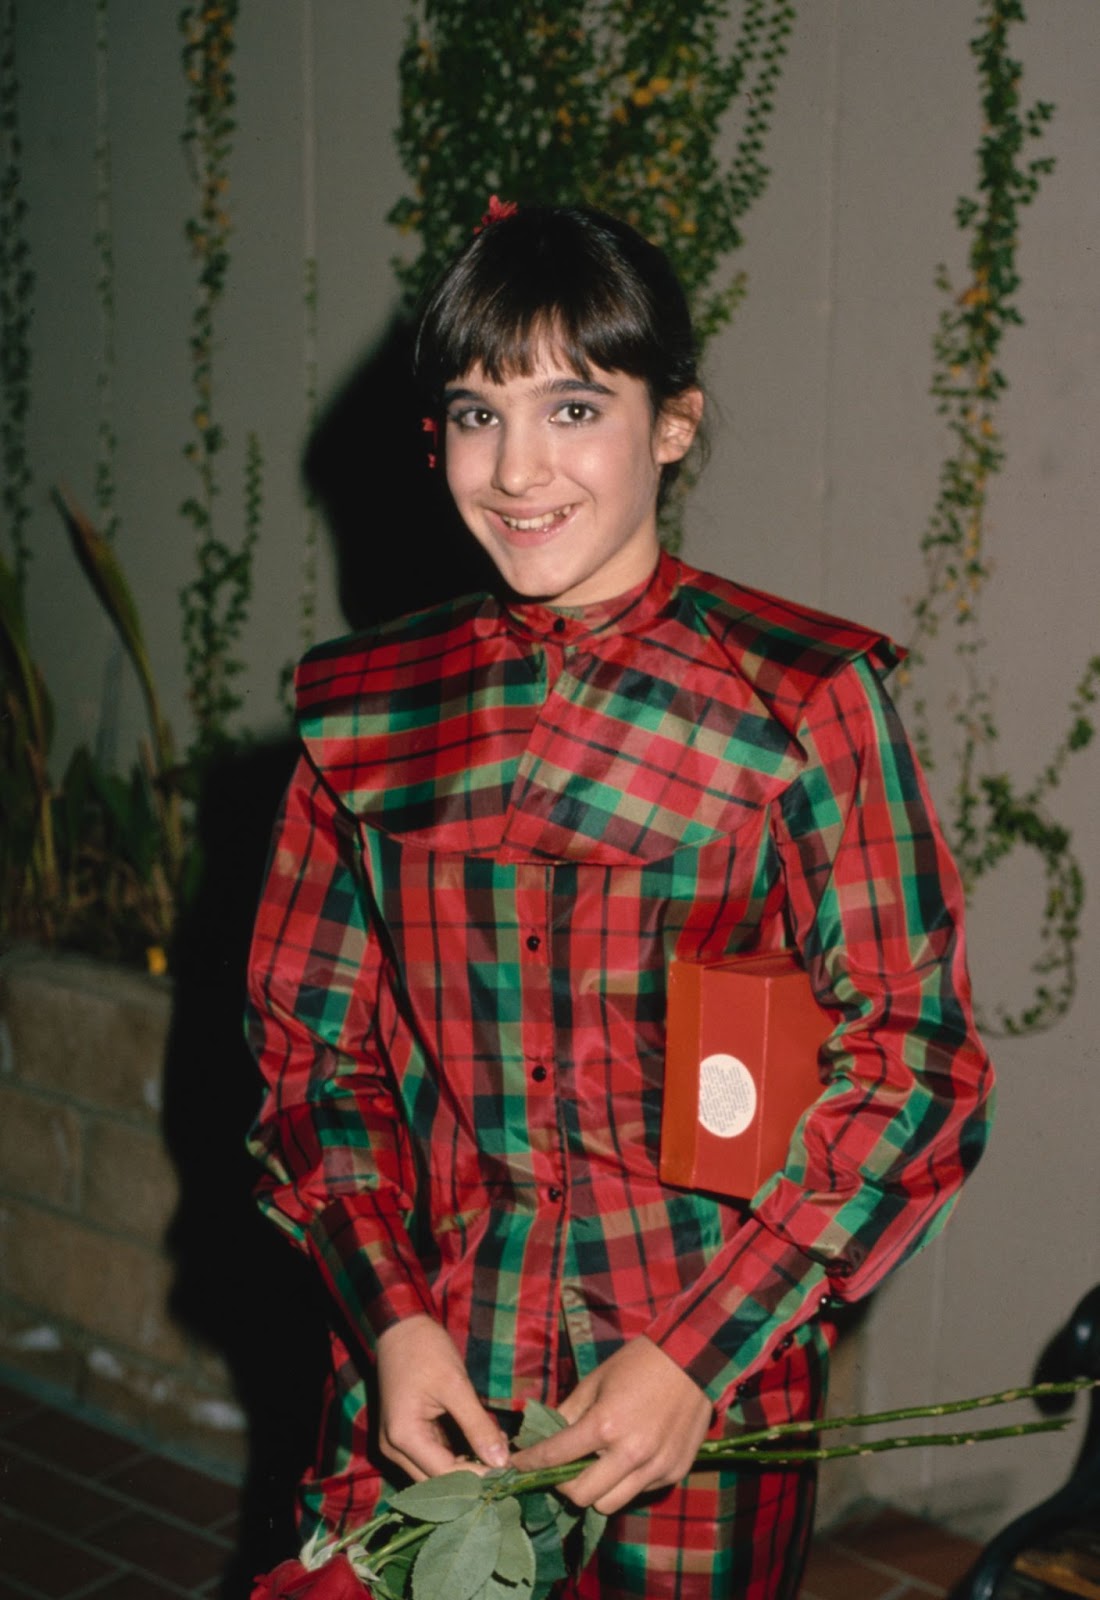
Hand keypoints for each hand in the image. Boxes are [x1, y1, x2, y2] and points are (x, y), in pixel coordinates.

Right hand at [375, 1314, 509, 1480]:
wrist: (400, 1327)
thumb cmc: (426, 1350)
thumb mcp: (456, 1385)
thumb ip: (477, 1425)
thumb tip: (501, 1461)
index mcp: (403, 1437)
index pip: (444, 1475)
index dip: (477, 1478)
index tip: (508, 1473)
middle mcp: (394, 1448)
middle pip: (435, 1481)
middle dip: (470, 1478)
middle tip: (504, 1467)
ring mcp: (396, 1443)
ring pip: (432, 1472)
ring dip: (462, 1468)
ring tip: (496, 1455)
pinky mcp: (404, 1435)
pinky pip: (430, 1456)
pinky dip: (453, 1456)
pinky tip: (479, 1446)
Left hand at [508, 1336, 713, 1514]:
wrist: (692, 1359)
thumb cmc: (638, 1364)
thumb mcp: (596, 1380)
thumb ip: (569, 1412)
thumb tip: (547, 1435)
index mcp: (605, 1425)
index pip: (556, 1456)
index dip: (530, 1463)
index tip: (516, 1466)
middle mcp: (630, 1453)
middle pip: (581, 1496)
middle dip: (563, 1485)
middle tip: (561, 1469)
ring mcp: (655, 1468)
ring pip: (609, 1504)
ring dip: (596, 1490)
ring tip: (596, 1467)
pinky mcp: (674, 1473)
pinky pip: (638, 1491)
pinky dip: (626, 1482)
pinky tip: (629, 1458)